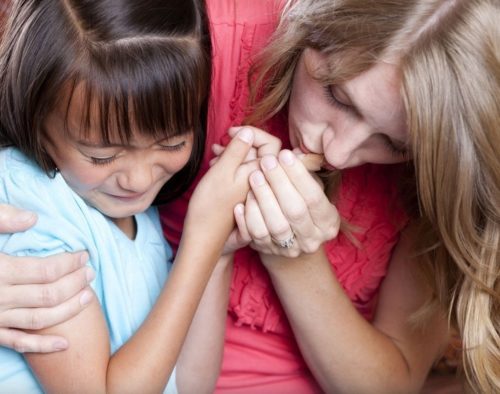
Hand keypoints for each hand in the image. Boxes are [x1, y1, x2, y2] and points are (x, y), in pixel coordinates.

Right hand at [0, 204, 93, 352]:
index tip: (84, 255)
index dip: (70, 263)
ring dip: (68, 310)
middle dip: (75, 283)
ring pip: (39, 320)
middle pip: (49, 295)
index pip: (47, 270)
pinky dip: (41, 346)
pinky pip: (17, 343)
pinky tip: (63, 344)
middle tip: (90, 273)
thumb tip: (33, 218)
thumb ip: (1, 218)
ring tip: (88, 297)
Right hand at [210, 126, 282, 253]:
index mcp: (261, 174)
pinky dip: (231, 166)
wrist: (203, 236)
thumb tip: (250, 132)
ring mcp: (253, 188)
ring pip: (249, 162)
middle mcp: (261, 181)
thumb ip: (238, 150)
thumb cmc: (210, 206)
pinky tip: (215, 167)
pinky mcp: (244, 194)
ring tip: (214, 157)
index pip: (270, 143)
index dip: (252, 133)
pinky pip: (243, 173)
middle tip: (219, 147)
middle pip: (260, 151)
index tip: (231, 132)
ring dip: (232, 154)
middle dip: (239, 143)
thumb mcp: (221, 172)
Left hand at [234, 150, 339, 256]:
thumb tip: (295, 153)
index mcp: (328, 223)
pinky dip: (246, 218)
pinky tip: (241, 202)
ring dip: (263, 199)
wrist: (289, 240)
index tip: (284, 154)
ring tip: (254, 177)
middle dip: (279, 183)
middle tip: (266, 162)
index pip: (314, 198)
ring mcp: (289, 249)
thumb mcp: (310, 190)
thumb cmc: (300, 205)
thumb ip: (305, 174)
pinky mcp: (268, 251)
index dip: (299, 175)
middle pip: (295, 211)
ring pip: (274, 226)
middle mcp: (311, 239)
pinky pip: (255, 236)